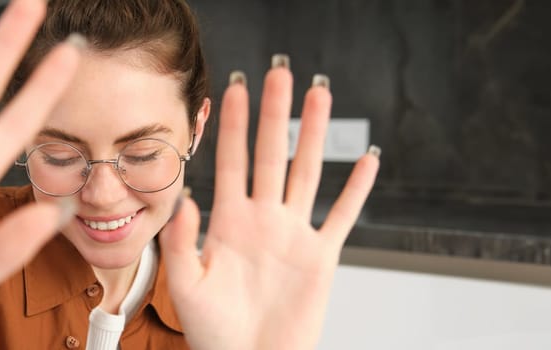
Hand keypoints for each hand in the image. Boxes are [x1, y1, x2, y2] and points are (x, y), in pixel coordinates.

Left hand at [161, 62, 379, 349]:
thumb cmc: (215, 334)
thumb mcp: (187, 286)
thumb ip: (182, 243)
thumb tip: (187, 200)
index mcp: (228, 223)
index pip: (230, 162)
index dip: (232, 126)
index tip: (233, 90)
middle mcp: (262, 220)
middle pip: (271, 155)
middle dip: (274, 115)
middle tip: (279, 74)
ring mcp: (293, 235)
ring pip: (307, 173)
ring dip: (314, 135)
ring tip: (319, 96)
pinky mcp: (321, 258)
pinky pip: (342, 217)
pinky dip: (357, 190)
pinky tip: (367, 162)